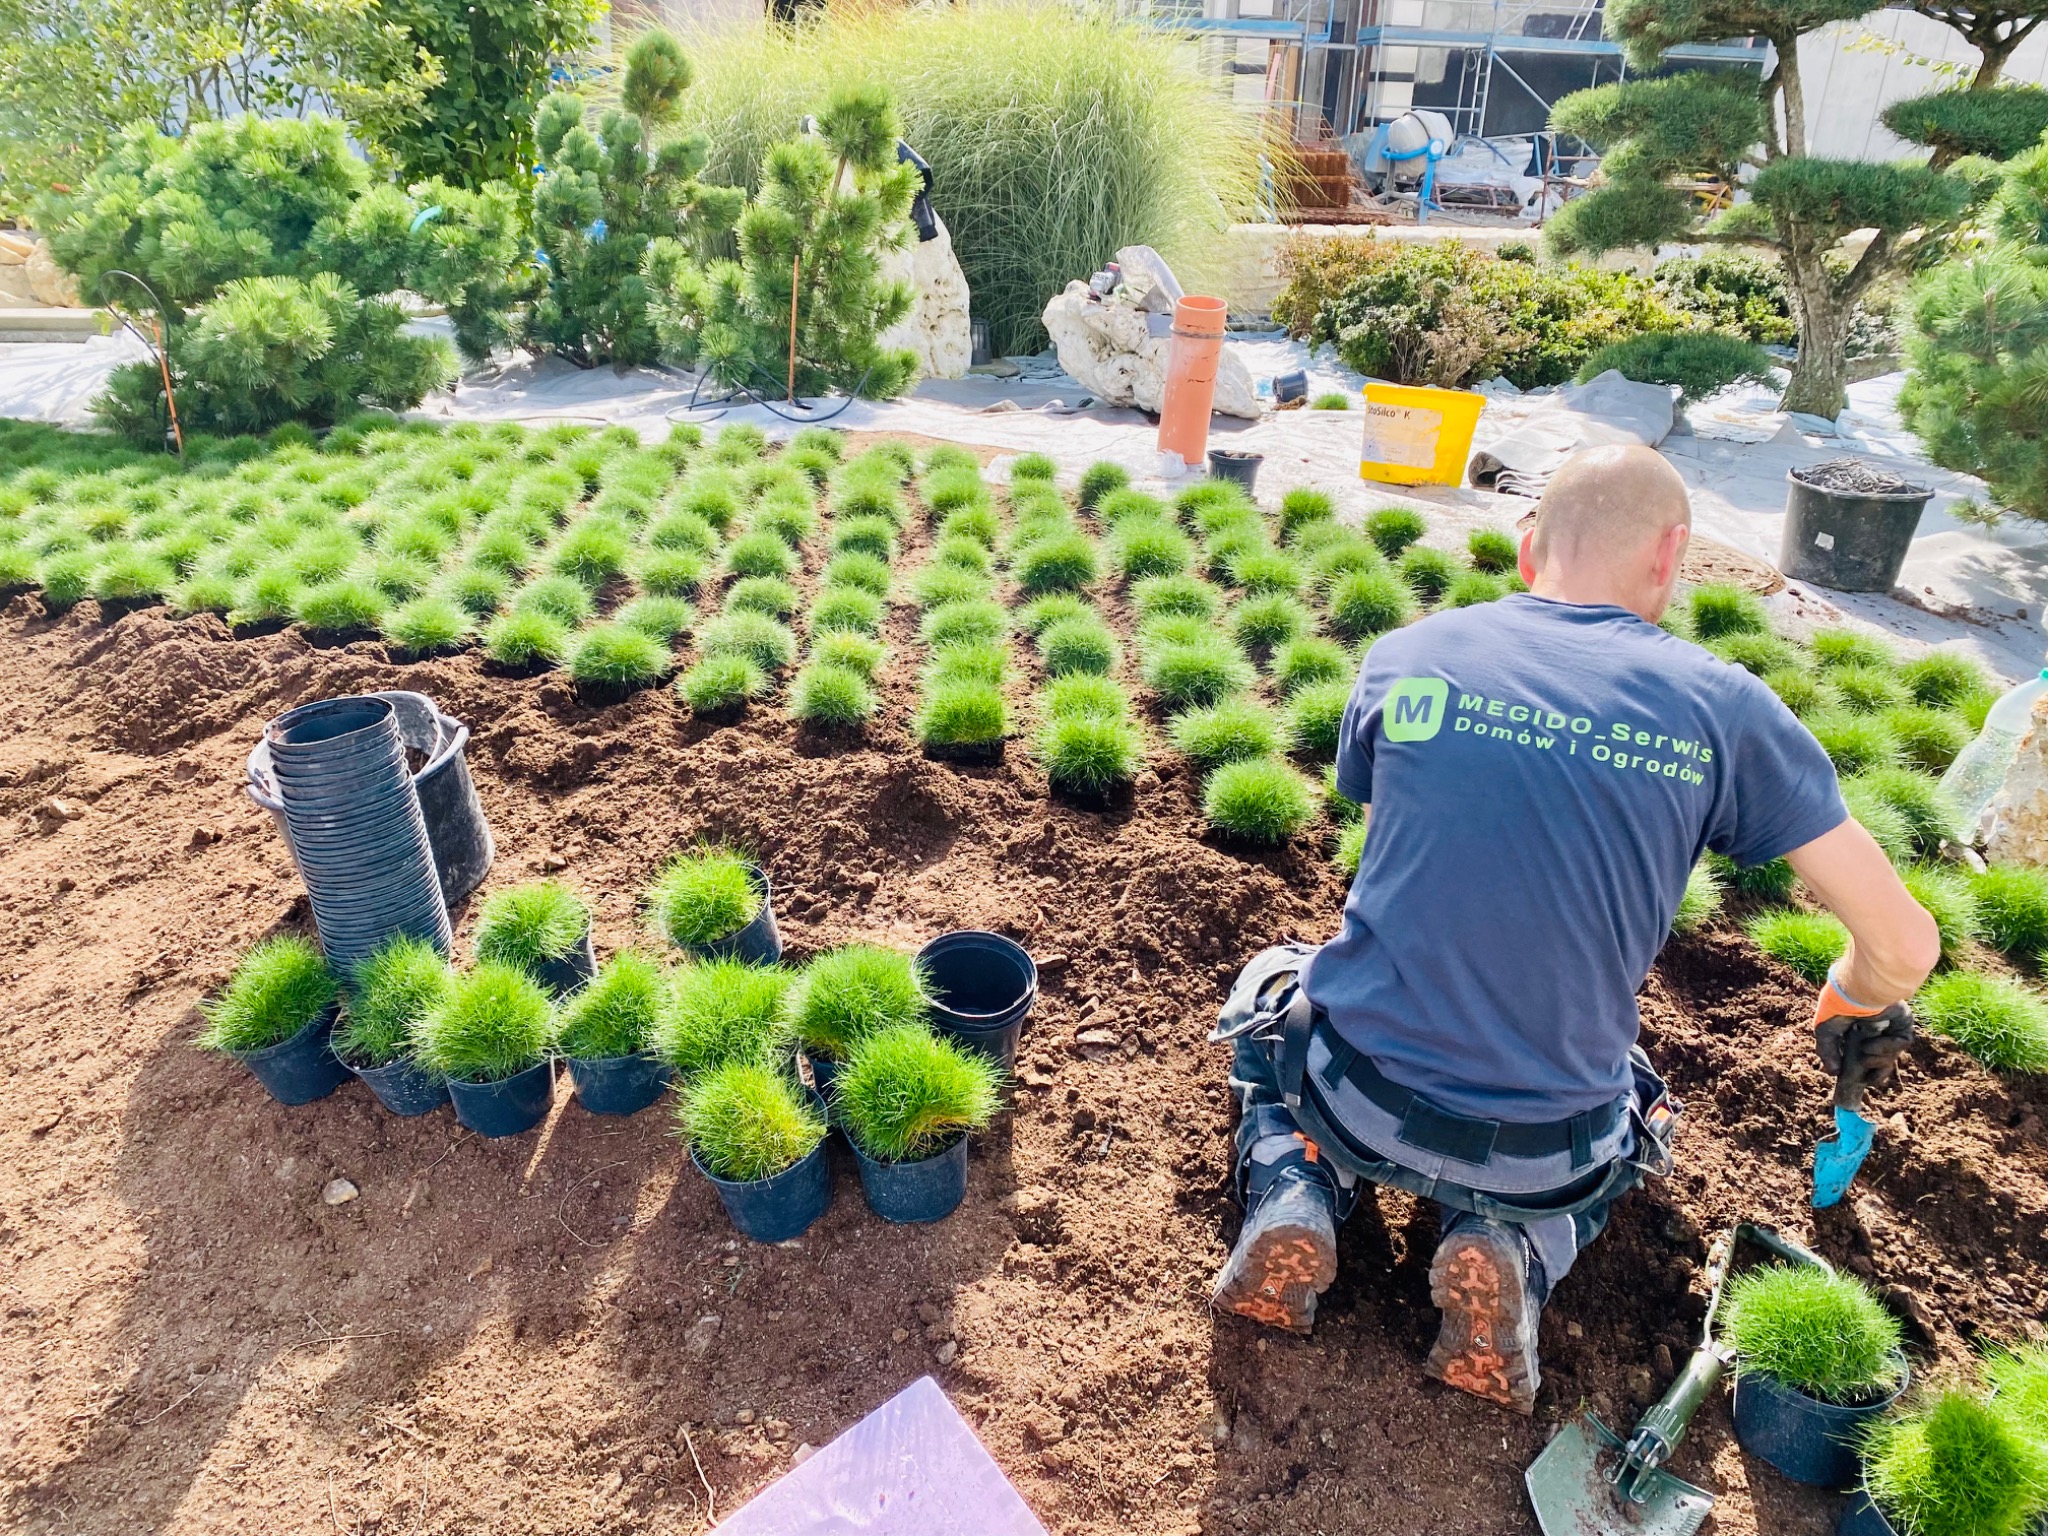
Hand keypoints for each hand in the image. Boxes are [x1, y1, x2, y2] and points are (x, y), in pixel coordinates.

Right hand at [1813, 978, 1915, 1110]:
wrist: (1859, 989)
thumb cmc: (1839, 1005)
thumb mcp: (1825, 1030)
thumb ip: (1827, 1052)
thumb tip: (1833, 1073)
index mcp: (1856, 1029)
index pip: (1862, 1054)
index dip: (1861, 1069)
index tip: (1856, 1080)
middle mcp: (1875, 1029)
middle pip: (1879, 1060)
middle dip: (1873, 1069)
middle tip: (1864, 1077)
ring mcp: (1890, 1028)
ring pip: (1890, 1055)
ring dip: (1877, 1058)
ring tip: (1865, 1050)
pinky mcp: (1904, 1025)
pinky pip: (1900, 1045)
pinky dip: (1886, 1048)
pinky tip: (1875, 1042)